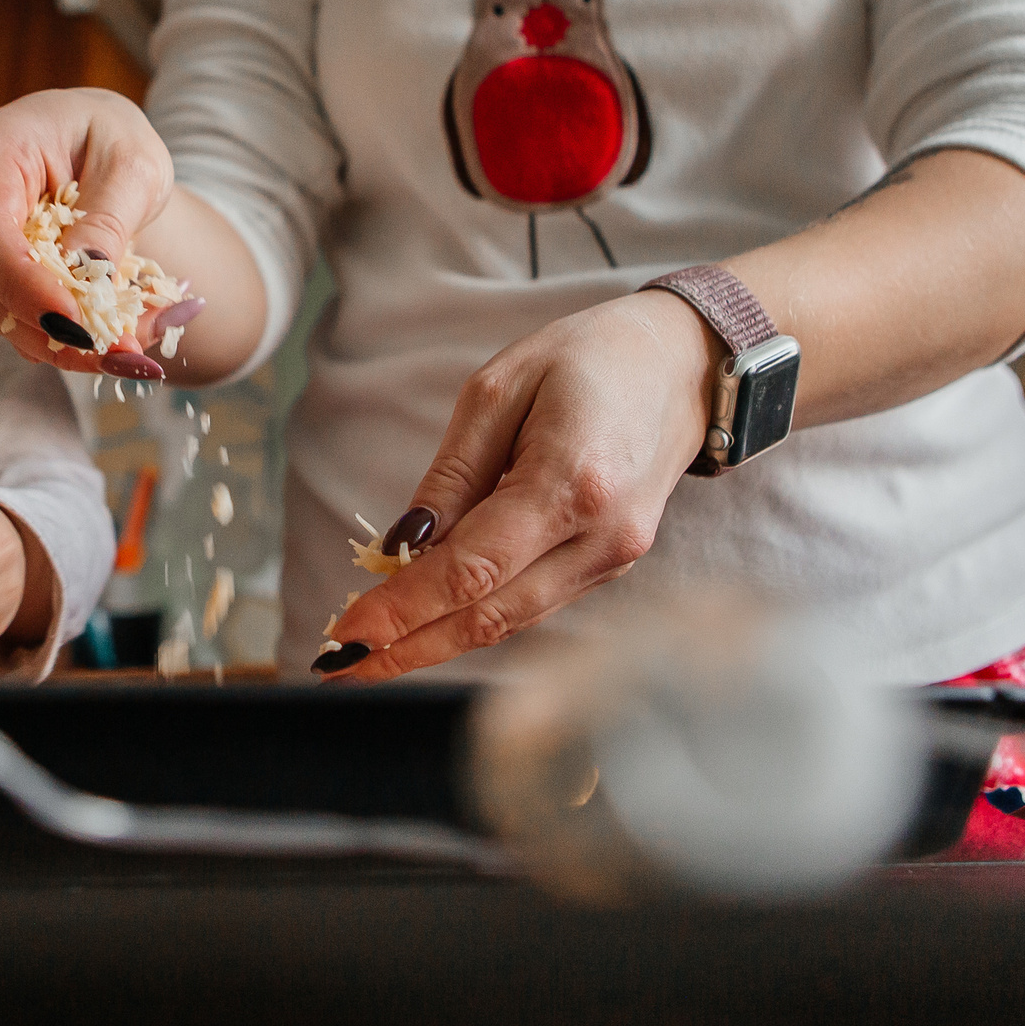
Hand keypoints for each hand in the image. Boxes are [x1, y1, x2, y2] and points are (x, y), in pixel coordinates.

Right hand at [0, 88, 177, 375]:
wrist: (92, 140)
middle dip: (55, 330)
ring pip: (0, 314)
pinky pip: (15, 318)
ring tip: (134, 349)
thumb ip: (108, 219)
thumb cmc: (110, 138)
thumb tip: (88, 276)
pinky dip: (64, 337)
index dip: (24, 286)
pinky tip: (115, 339)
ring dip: (66, 343)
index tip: (75, 325)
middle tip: (126, 355)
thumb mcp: (132, 167)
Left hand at [320, 291, 718, 682]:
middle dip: (408, 647)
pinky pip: (533, 603)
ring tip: (369, 655)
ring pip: (510, 621)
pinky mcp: (613, 565)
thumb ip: (451, 475)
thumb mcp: (500, 389)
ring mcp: (614, 559)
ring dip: (436, 643)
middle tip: (339, 667)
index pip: (471, 571)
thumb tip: (400, 549)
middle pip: (489, 615)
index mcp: (571, 483)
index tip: (345, 635)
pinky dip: (476, 617)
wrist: (685, 364)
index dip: (402, 610)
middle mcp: (601, 537)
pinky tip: (428, 623)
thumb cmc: (590, 358)